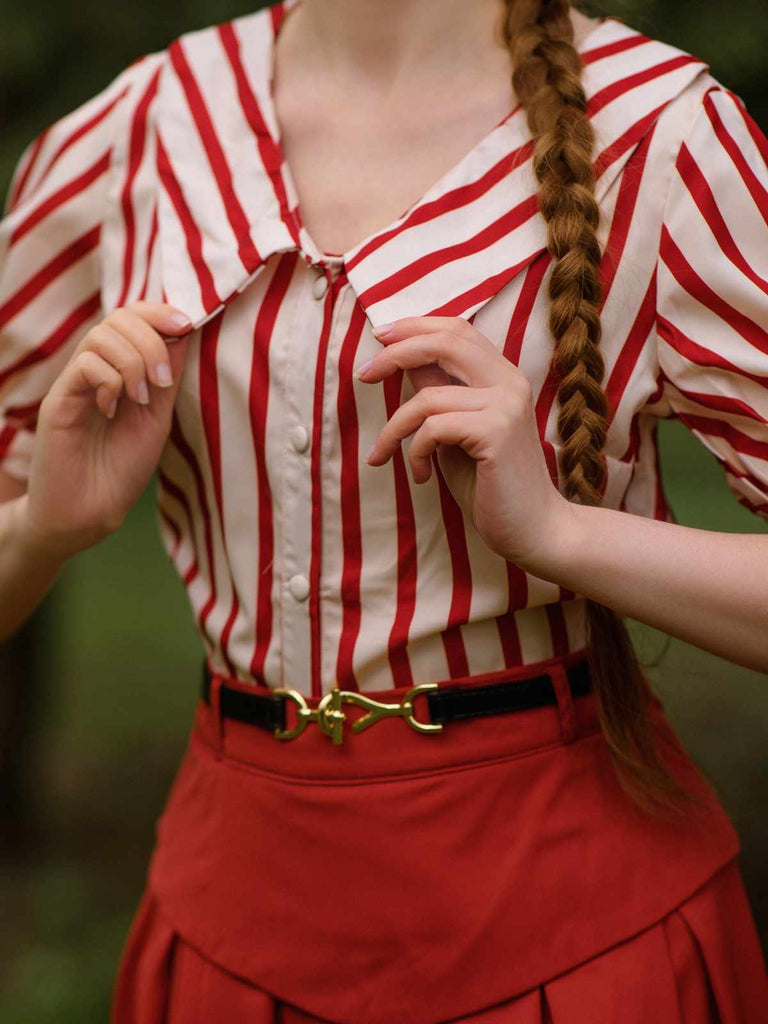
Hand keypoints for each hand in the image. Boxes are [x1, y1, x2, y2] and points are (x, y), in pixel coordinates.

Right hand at [23, 301, 192, 558]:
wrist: (90, 512)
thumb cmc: (122, 469)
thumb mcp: (158, 417)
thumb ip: (168, 376)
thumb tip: (184, 330)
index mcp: (120, 369)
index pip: (134, 317)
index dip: (160, 312)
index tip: (187, 324)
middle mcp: (95, 370)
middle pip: (120, 318)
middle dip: (152, 341)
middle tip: (163, 382)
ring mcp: (75, 383)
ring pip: (102, 336)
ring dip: (134, 362)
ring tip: (140, 399)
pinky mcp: (58, 400)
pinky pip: (85, 365)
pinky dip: (110, 381)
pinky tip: (112, 410)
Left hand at [356, 316, 574, 573]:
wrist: (534, 530)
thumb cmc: (491, 486)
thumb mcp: (455, 433)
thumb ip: (438, 396)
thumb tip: (403, 363)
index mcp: (503, 377)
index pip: (458, 330)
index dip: (415, 327)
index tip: (380, 337)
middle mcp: (509, 382)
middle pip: (444, 342)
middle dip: (395, 353)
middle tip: (363, 375)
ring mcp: (506, 405)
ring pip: (427, 397)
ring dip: (393, 429)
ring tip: (384, 455)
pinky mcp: (496, 432)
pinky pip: (432, 428)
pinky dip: (414, 452)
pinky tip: (422, 475)